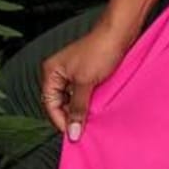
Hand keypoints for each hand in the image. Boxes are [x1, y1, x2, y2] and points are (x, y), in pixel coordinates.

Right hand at [39, 19, 136, 141]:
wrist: (119, 33)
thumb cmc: (100, 51)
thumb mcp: (86, 83)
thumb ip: (78, 108)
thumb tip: (73, 130)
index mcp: (51, 72)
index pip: (49, 104)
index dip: (61, 120)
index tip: (74, 134)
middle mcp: (58, 73)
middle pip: (59, 103)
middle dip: (70, 116)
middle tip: (83, 130)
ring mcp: (72, 73)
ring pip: (72, 100)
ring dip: (81, 110)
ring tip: (91, 121)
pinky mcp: (86, 74)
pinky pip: (83, 94)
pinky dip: (88, 103)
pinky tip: (97, 110)